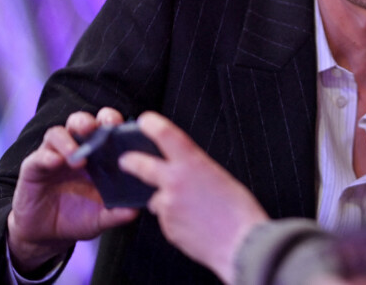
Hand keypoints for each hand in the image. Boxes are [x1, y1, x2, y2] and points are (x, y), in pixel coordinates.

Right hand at [7, 108, 138, 275]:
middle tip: (95, 128)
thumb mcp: (101, 216)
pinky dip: (48, 156)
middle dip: (89, 121)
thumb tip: (135, 212)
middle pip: (80, 122)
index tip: (121, 125)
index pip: (104, 126)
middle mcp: (75, 148)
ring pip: (58, 133)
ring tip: (77, 155)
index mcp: (97, 153)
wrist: (47, 235)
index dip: (112, 120)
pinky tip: (56, 162)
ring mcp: (53, 155)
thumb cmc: (79, 216)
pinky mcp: (33, 167)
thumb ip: (117, 212)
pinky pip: (39, 155)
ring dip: (68, 139)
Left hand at [119, 111, 268, 283]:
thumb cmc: (239, 209)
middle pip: (142, 165)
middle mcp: (175, 181)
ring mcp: (168, 205)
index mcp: (192, 162)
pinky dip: (175, 219)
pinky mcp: (167, 227)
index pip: (166, 134)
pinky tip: (194, 223)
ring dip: (167, 199)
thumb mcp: (219, 176)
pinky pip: (166, 218)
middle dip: (131, 161)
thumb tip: (186, 172)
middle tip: (125, 160)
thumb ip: (196, 170)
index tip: (145, 120)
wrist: (240, 244)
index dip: (152, 124)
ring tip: (194, 208)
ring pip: (158, 198)